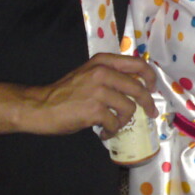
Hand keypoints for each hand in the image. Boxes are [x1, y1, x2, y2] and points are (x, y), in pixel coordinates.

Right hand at [18, 54, 156, 138]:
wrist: (41, 106)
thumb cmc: (65, 92)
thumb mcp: (89, 73)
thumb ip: (111, 74)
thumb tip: (137, 85)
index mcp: (103, 61)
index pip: (137, 64)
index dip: (150, 76)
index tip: (153, 87)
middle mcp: (102, 72)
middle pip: (138, 88)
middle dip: (148, 103)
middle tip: (151, 112)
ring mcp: (98, 91)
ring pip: (128, 108)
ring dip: (124, 120)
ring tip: (114, 125)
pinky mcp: (94, 110)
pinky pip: (115, 123)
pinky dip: (112, 131)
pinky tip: (104, 132)